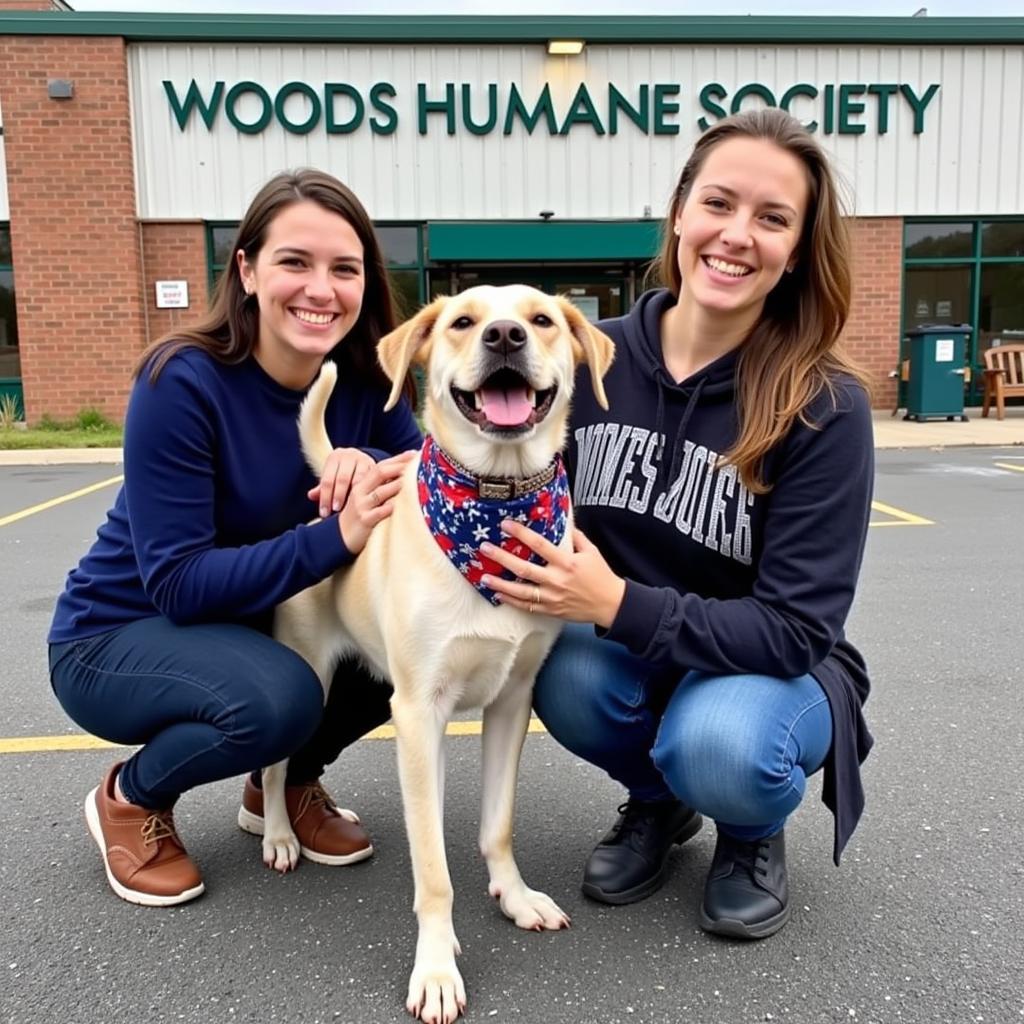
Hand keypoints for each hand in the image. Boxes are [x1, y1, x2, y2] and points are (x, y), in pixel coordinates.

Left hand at [308, 447, 376, 518]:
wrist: (362, 461)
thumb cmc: (342, 473)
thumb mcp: (332, 477)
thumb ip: (322, 488)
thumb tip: (311, 496)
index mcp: (334, 457)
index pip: (327, 480)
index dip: (325, 497)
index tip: (324, 513)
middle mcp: (348, 455)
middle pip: (342, 478)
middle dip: (338, 496)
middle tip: (336, 510)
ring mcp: (363, 459)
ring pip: (357, 480)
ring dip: (354, 496)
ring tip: (351, 509)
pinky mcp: (376, 466)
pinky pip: (371, 482)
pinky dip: (367, 493)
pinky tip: (364, 504)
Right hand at [337, 450, 416, 554]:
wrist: (340, 535)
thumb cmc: (360, 514)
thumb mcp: (366, 496)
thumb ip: (381, 485)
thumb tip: (404, 472)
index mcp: (361, 483)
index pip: (380, 466)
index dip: (397, 459)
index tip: (414, 453)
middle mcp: (360, 491)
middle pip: (380, 473)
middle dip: (400, 467)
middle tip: (418, 463)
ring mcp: (362, 505)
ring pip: (382, 492)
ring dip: (398, 485)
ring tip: (415, 480)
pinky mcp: (365, 520)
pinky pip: (380, 512)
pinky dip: (391, 507)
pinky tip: (403, 504)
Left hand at [480, 520, 625, 628]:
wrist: (610, 604)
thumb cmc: (601, 576)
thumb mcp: (591, 551)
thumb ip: (576, 537)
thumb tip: (563, 523)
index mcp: (567, 563)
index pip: (540, 545)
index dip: (522, 534)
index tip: (506, 525)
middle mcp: (557, 580)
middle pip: (524, 569)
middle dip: (502, 558)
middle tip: (485, 549)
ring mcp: (552, 597)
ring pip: (521, 591)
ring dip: (500, 584)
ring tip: (484, 577)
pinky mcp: (551, 610)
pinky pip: (528, 606)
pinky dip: (512, 601)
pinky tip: (499, 594)